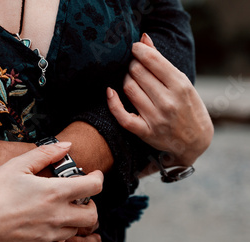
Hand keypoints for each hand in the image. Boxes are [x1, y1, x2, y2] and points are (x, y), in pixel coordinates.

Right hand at [0, 142, 103, 241]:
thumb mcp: (18, 165)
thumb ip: (46, 153)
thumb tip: (68, 145)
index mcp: (55, 192)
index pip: (94, 187)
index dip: (98, 178)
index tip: (94, 176)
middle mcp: (58, 216)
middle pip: (93, 215)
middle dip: (91, 205)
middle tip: (79, 199)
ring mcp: (50, 235)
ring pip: (76, 231)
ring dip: (73, 220)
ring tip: (58, 211)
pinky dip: (58, 236)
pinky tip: (45, 227)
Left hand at [107, 33, 213, 166]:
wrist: (194, 140)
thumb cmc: (187, 106)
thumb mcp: (181, 82)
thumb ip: (161, 61)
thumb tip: (143, 38)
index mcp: (180, 85)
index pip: (152, 60)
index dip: (139, 50)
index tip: (134, 48)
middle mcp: (168, 101)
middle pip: (137, 73)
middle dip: (132, 65)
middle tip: (134, 65)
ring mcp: (156, 117)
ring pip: (129, 88)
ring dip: (125, 79)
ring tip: (130, 78)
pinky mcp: (145, 132)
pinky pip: (121, 115)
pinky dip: (112, 102)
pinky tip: (110, 91)